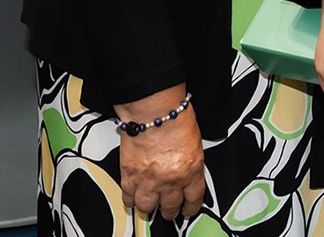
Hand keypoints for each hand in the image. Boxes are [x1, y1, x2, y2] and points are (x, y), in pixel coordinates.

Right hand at [114, 89, 204, 219]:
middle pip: (170, 207)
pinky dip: (130, 200)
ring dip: (149, 208)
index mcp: (191, 171)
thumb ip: (190, 164)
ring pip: (147, 207)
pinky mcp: (129, 176)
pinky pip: (128, 198)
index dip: (190, 208)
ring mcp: (148, 180)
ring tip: (150, 206)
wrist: (154, 111)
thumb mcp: (196, 144)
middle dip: (170, 211)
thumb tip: (187, 174)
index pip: (193, 199)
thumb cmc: (177, 119)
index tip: (188, 210)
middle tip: (169, 211)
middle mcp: (170, 180)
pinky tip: (134, 198)